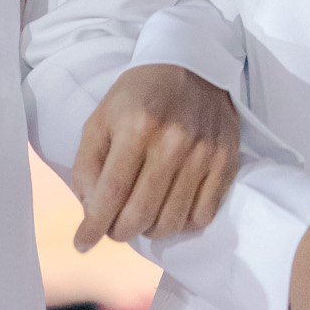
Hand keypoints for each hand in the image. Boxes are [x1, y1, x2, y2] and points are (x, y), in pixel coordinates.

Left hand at [71, 64, 240, 250]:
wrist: (193, 65)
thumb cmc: (139, 95)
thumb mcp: (101, 119)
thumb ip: (88, 166)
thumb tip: (91, 211)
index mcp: (137, 127)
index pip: (110, 194)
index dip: (93, 226)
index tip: (83, 243)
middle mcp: (173, 141)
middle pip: (141, 214)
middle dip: (120, 232)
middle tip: (114, 228)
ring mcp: (204, 152)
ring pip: (172, 221)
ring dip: (151, 230)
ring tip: (143, 217)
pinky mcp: (226, 160)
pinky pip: (204, 214)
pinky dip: (183, 223)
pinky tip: (172, 209)